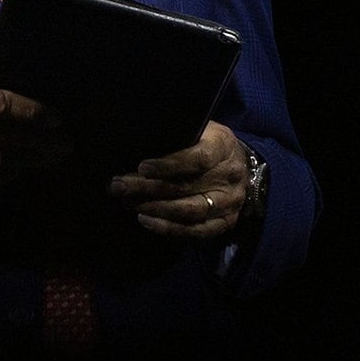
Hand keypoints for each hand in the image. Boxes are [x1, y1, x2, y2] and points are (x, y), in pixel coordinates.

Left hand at [107, 119, 249, 240]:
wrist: (240, 164)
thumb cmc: (208, 141)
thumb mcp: (200, 129)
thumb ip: (178, 135)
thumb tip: (137, 141)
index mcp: (223, 146)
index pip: (198, 158)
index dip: (169, 164)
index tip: (141, 167)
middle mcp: (229, 176)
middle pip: (187, 186)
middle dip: (148, 187)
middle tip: (118, 186)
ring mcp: (230, 202)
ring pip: (190, 210)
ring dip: (155, 208)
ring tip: (128, 202)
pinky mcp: (225, 222)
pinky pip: (197, 231)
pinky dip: (169, 228)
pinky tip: (146, 220)